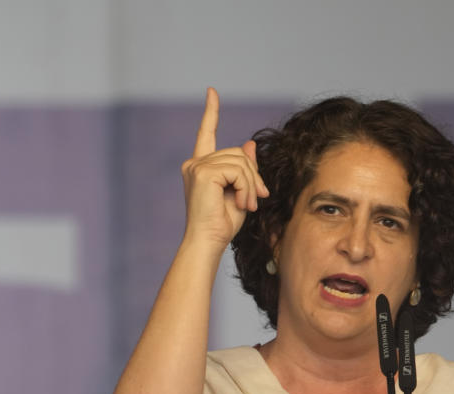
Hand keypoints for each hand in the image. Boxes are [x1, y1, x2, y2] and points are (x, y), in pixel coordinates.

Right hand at [180, 87, 269, 248]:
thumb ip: (244, 168)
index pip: (206, 133)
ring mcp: (197, 166)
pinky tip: (243, 204)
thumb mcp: (240, 191)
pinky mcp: (203, 172)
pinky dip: (247, 187)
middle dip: (254, 175)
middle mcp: (195, 163)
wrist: (208, 241)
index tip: (211, 92)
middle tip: (258, 199)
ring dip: (251, 185)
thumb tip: (249, 143)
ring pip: (241, 162)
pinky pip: (238, 170)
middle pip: (238, 153)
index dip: (211, 112)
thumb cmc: (222, 224)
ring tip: (248, 205)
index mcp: (201, 166)